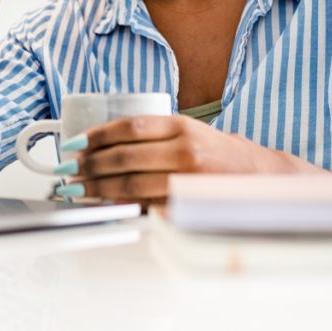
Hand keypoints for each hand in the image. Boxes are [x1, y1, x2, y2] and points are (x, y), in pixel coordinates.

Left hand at [61, 115, 321, 206]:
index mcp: (181, 125)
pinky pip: (147, 205)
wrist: (261, 179)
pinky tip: (105, 204)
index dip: (97, 135)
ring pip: (131, 183)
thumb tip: (106, 144)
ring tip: (79, 189)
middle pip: (124, 156)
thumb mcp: (191, 132)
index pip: (129, 126)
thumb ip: (156, 135)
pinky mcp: (188, 205)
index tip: (75, 143)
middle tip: (70, 170)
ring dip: (98, 187)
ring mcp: (187, 179)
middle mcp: (184, 149)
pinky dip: (122, 205)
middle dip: (90, 164)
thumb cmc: (220, 155)